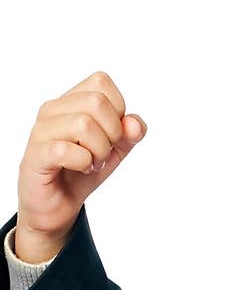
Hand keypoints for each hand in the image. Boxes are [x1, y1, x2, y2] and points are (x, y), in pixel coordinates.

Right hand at [15, 70, 146, 261]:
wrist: (57, 206)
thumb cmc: (80, 173)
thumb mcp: (113, 153)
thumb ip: (128, 135)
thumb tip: (136, 124)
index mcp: (70, 102)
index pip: (101, 83)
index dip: (118, 112)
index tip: (112, 136)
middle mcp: (52, 110)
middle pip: (96, 102)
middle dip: (112, 134)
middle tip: (102, 154)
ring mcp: (41, 131)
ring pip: (83, 124)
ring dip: (98, 151)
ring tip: (91, 163)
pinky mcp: (36, 156)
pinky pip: (67, 150)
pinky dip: (83, 163)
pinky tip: (79, 169)